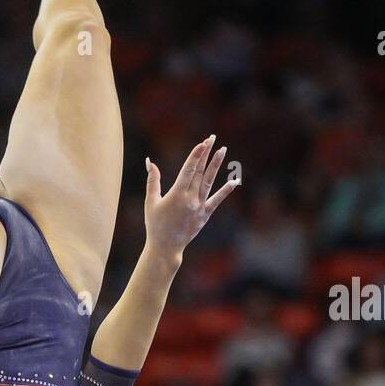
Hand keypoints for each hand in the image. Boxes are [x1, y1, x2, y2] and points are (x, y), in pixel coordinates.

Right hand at [143, 136, 238, 255]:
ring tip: (223, 150)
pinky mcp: (204, 215)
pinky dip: (225, 191)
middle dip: (206, 153)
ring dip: (216, 165)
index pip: (188, 170)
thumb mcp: (151, 201)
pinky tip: (234, 181)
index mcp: (176, 194)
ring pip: (209, 182)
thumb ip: (152, 180)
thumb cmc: (155, 224)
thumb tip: (150, 162)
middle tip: (212, 138)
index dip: (196, 155)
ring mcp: (199, 207)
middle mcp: (190, 199)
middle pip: (200, 171)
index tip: (202, 143)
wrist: (165, 247)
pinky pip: (217, 200)